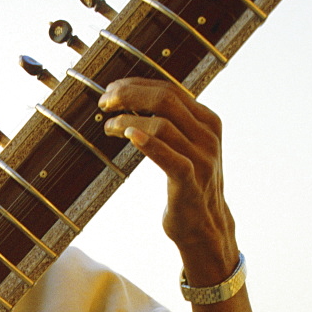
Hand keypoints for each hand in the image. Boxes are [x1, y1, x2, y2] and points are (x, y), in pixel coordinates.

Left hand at [100, 77, 237, 285]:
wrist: (205, 226)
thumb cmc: (188, 185)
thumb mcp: (185, 148)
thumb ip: (171, 125)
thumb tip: (134, 102)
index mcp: (207, 121)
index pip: (170, 89)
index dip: (137, 85)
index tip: (110, 90)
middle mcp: (208, 134)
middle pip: (165, 99)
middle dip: (129, 95)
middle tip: (104, 102)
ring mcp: (202, 157)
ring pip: (164, 124)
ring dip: (129, 120)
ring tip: (108, 126)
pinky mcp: (191, 180)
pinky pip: (169, 157)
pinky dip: (148, 143)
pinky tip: (128, 135)